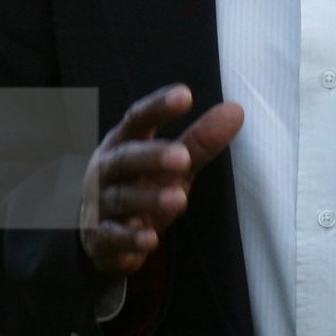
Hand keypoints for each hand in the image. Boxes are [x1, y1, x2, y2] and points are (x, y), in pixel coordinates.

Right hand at [80, 84, 244, 276]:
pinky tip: (150, 240)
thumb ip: (199, 141)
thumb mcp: (171, 165)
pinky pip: (112, 237)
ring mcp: (101, 204)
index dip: (158, 107)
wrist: (100, 233)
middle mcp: (107, 169)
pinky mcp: (100, 237)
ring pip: (122, 198)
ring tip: (180, 199)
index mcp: (124, 142)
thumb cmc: (141, 186)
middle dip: (152, 157)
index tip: (185, 95)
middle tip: (183, 157)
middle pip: (125, 159)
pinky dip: (130, 239)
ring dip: (149, 199)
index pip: (138, 120)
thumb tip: (235, 111)